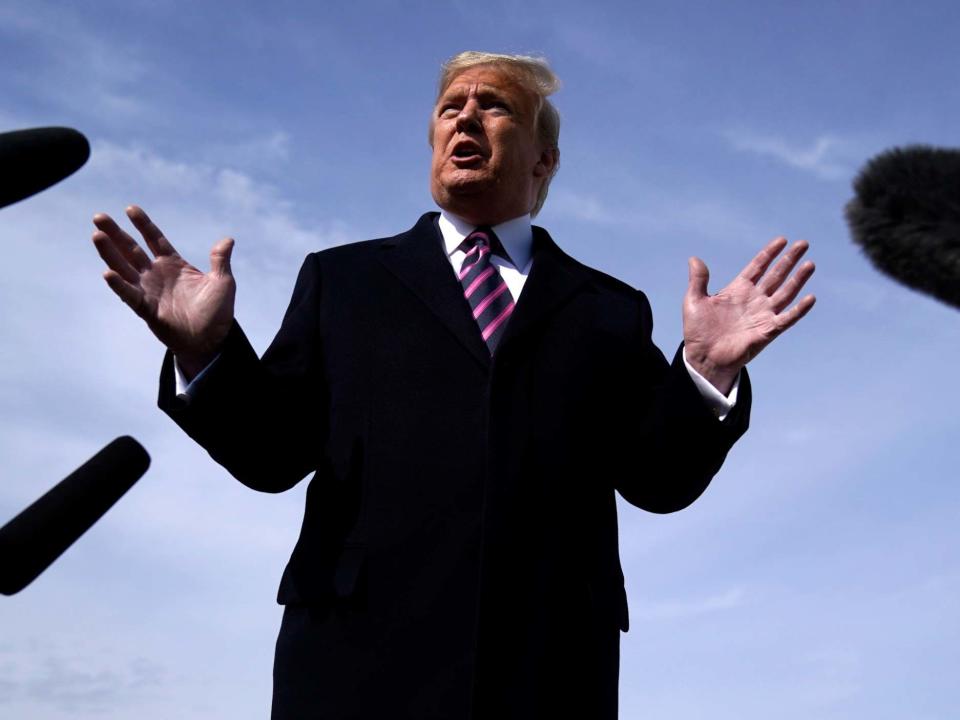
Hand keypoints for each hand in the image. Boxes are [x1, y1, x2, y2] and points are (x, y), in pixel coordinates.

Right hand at [92, 206, 235, 376]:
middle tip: (99, 217)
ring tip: (96, 236)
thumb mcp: (223, 282)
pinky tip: (108, 272)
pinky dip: (119, 285)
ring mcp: (149, 291)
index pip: (155, 239)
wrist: (211, 340)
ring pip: (124, 268)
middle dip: (116, 234)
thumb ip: (220, 260)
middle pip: (132, 249)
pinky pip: (129, 295)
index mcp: (174, 265)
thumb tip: (228, 240)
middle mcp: (157, 275)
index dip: (143, 224)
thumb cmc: (217, 312)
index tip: (130, 208)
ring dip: (110, 253)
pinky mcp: (146, 309)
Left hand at [683, 237, 815, 393]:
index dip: (769, 253)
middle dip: (789, 260)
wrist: (703, 357)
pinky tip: (810, 298)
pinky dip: (799, 309)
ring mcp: (762, 315)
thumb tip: (694, 258)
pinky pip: (787, 318)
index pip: (758, 267)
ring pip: (785, 293)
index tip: (782, 240)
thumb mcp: (694, 301)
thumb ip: (698, 280)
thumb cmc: (698, 331)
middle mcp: (754, 300)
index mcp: (738, 290)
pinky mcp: (767, 331)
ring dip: (798, 279)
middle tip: (803, 243)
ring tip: (810, 264)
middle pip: (776, 275)